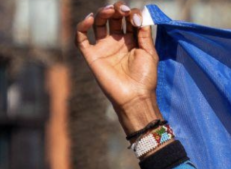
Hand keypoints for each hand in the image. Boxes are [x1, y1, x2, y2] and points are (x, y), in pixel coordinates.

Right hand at [75, 4, 161, 134]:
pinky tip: (89, 19)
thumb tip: (139, 14)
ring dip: (102, 13)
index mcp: (131, 40)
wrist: (135, 97)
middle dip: (116, 9)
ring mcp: (103, 47)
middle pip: (112, 18)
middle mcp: (117, 42)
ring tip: (109, 11)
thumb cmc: (145, 78)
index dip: (131, 13)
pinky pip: (81, 38)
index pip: (128, 19)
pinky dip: (81, 26)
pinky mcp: (92, 55)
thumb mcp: (149, 53)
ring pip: (98, 23)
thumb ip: (144, 33)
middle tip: (121, 9)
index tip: (135, 17)